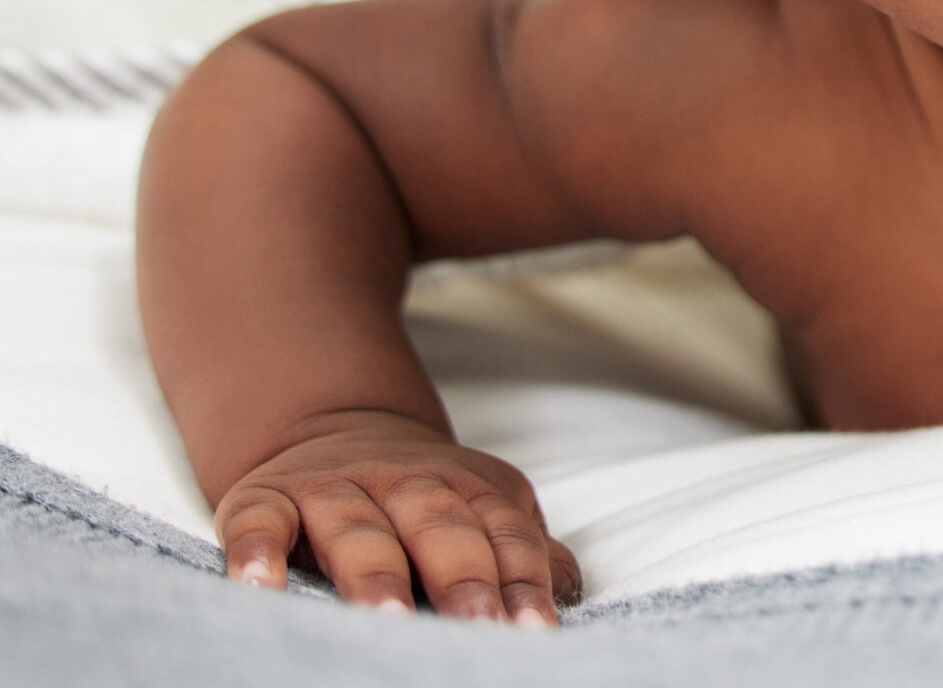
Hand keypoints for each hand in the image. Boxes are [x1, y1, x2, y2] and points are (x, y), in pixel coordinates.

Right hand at [214, 414, 580, 622]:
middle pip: (440, 528)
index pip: (505, 535)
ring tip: (388, 621)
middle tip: (478, 631)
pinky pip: (259, 523)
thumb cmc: (424, 503)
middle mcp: (404, 482)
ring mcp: (333, 488)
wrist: (334, 430)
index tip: (535, 632)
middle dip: (462, 579)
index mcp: (470, 489)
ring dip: (373, 574)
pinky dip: (256, 551)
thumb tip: (566, 590)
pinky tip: (259, 588)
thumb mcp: (482, 513)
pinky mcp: (265, 498)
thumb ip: (522, 552)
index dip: (522, 581)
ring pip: (357, 528)